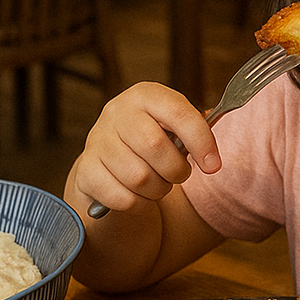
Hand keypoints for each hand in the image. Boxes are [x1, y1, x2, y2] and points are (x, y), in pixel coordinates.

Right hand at [71, 82, 220, 218]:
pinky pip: (123, 198)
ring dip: (158, 190)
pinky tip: (138, 195)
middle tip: (178, 174)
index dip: (201, 141)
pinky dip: (139, 204)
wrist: (108, 165)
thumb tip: (213, 140)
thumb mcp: (173, 127)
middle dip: (176, 170)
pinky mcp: (85, 170)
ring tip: (158, 184)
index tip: (214, 166)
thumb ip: (196, 129)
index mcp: (145, 95)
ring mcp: (96, 140)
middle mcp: (116, 112)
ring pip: (140, 178)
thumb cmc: (151, 144)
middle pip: (156, 147)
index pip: (178, 113)